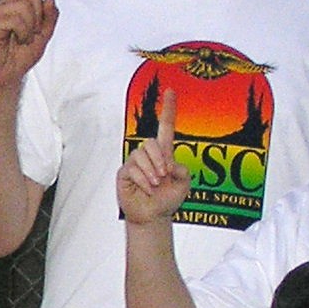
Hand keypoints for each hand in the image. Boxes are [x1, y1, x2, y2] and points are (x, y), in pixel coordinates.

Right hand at [0, 0, 58, 94]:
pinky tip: (14, 40)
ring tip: (22, 38)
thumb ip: (51, 18)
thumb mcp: (45, 36)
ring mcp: (0, 10)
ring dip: (31, 27)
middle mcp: (9, 2)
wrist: (8, 73)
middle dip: (39, 15)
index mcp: (22, 2)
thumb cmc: (23, 55)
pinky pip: (18, 19)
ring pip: (27, 6)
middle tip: (30, 33)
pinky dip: (23, 32)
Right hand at [115, 86, 190, 225]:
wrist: (152, 216)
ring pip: (141, 155)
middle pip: (151, 142)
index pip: (165, 127)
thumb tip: (170, 163)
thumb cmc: (167, 200)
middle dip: (159, 160)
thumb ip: (183, 171)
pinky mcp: (125, 172)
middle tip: (163, 176)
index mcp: (164, 153)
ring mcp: (135, 163)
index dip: (168, 109)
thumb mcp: (184, 185)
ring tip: (154, 185)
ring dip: (151, 172)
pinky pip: (133, 169)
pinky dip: (142, 181)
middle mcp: (148, 155)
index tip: (171, 91)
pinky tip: (146, 189)